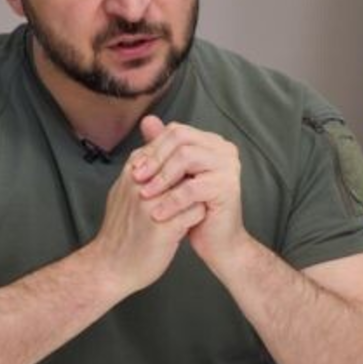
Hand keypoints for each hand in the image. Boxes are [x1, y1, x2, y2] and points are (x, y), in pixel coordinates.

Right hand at [85, 148, 205, 295]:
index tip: (187, 177)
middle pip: (184, 166)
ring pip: (193, 187)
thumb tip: (155, 144)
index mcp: (133, 172)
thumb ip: (142, 168)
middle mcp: (141, 185)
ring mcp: (152, 205)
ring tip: (194, 206)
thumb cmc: (121, 230)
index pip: (170, 151)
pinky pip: (197, 211)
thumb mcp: (125, 191)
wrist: (109, 266)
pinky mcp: (165, 227)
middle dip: (194, 176)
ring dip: (198, 196)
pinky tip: (191, 224)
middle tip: (200, 189)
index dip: (183, 165)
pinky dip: (198, 216)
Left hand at [131, 117, 247, 263]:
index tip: (133, 168)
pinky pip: (192, 188)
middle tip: (136, 178)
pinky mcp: (228, 187)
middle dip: (154, 158)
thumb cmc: (193, 210)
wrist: (218, 243)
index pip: (176, 131)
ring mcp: (229, 166)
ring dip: (161, 177)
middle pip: (180, 138)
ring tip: (145, 195)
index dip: (152, 147)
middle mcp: (223, 149)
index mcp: (211, 142)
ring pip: (186, 158)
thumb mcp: (174, 177)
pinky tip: (158, 214)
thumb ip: (163, 149)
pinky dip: (171, 201)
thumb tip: (147, 119)